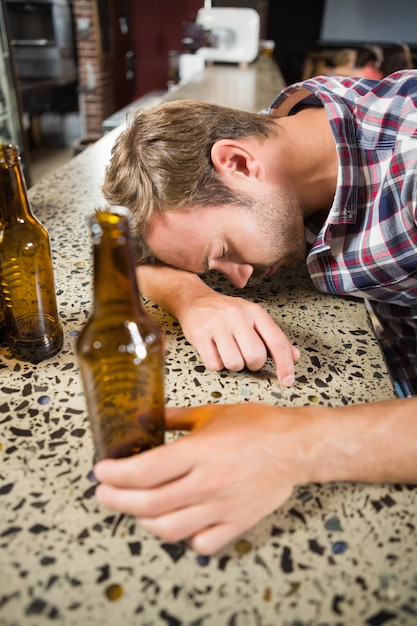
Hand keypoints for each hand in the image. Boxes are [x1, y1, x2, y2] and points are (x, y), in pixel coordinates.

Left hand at [94, 403, 306, 554]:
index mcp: (200, 451)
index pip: (146, 471)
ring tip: (136, 509)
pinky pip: (202, 543)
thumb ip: (173, 417)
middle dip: (117, 500)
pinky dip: (184, 539)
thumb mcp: (211, 413)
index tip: (100, 472)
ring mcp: (223, 507)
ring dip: (144, 522)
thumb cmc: (258, 425)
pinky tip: (178, 523)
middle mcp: (208, 483)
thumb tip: (143, 418)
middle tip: (104, 494)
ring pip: (170, 529)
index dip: (116, 475)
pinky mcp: (237, 522)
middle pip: (149, 504)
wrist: (296, 446)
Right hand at [177, 291, 299, 385]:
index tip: (287, 381)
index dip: (285, 365)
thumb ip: (273, 337)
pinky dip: (216, 364)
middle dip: (253, 364)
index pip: (276, 342)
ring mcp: (218, 325)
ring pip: (234, 363)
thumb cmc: (228, 313)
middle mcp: (238, 316)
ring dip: (233, 365)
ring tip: (227, 351)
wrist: (194, 300)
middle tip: (245, 357)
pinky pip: (214, 365)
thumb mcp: (253, 318)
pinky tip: (214, 351)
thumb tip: (295, 356)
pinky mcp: (200, 335)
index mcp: (255, 312)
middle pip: (255, 357)